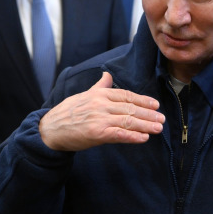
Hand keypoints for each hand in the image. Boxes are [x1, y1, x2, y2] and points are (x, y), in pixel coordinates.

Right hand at [40, 72, 164, 150]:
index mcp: (99, 94)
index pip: (126, 95)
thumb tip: (107, 74)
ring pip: (128, 121)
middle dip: (148, 114)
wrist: (51, 129)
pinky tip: (143, 138)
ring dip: (145, 125)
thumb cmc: (68, 112)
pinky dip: (133, 136)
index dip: (142, 100)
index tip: (155, 105)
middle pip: (130, 108)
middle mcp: (101, 104)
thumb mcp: (84, 95)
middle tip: (161, 119)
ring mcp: (99, 118)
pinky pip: (119, 134)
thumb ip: (99, 86)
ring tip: (158, 128)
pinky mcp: (97, 133)